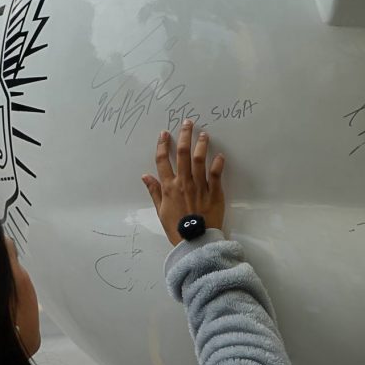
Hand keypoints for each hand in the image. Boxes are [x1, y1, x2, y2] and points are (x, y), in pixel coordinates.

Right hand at [142, 120, 225, 245]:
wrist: (194, 241)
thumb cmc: (176, 228)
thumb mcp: (160, 211)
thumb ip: (154, 191)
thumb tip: (145, 175)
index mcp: (168, 187)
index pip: (163, 161)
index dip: (162, 145)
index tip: (164, 133)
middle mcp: (183, 183)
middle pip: (182, 154)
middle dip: (184, 135)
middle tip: (187, 122)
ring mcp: (199, 187)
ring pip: (199, 160)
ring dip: (201, 144)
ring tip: (204, 134)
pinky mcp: (214, 193)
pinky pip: (216, 175)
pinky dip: (218, 164)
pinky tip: (220, 155)